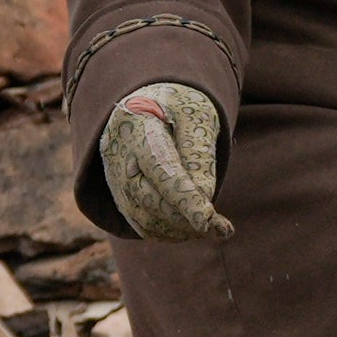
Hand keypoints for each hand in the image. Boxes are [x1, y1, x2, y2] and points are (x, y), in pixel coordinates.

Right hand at [95, 80, 233, 241]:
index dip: (184, 198)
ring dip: (181, 230)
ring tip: (215, 228)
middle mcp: (119, 154)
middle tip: (222, 228)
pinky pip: (141, 224)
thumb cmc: (178, 107)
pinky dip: (169, 232)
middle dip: (187, 218)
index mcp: (139, 126)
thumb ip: (200, 153)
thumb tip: (205, 198)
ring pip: (144, 218)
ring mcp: (114, 177)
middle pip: (149, 198)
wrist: (147, 105)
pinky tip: (194, 228)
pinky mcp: (119, 194)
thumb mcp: (196, 116)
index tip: (206, 220)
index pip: (161, 169)